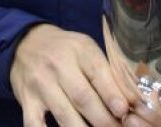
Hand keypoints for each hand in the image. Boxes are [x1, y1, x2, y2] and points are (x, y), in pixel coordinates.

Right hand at [10, 24, 132, 126]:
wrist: (27, 42)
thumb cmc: (66, 50)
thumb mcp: (88, 51)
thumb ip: (108, 73)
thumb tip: (133, 102)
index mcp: (80, 50)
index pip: (98, 73)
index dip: (112, 95)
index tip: (124, 112)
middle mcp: (58, 65)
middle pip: (83, 98)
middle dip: (104, 120)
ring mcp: (41, 84)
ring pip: (64, 115)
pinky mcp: (26, 100)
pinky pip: (34, 124)